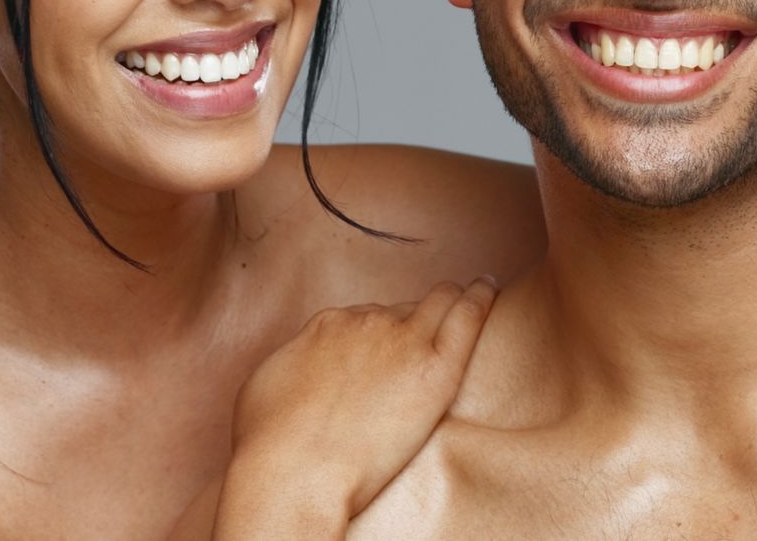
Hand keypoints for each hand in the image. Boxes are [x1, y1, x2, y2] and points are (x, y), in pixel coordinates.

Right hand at [212, 278, 498, 535]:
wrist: (295, 470)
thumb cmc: (269, 442)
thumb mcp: (267, 388)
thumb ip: (295, 367)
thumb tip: (305, 370)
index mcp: (327, 326)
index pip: (365, 319)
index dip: (377, 333)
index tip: (384, 349)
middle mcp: (366, 323)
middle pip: (402, 311)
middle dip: (413, 320)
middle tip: (425, 336)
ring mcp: (403, 341)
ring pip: (438, 303)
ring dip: (451, 300)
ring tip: (470, 297)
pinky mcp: (435, 369)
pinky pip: (467, 318)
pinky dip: (481, 297)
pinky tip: (489, 288)